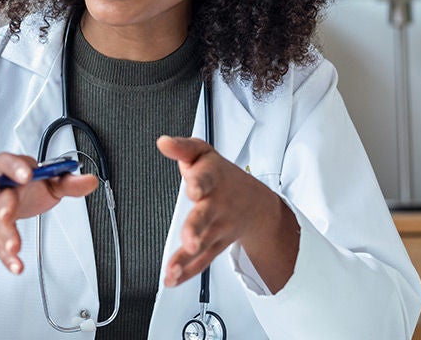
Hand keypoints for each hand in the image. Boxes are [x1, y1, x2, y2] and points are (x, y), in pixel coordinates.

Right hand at [0, 152, 97, 275]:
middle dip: (4, 206)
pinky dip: (8, 258)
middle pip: (0, 197)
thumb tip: (90, 181)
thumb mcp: (45, 182)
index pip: (8, 162)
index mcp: (12, 172)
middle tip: (6, 215)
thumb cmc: (20, 190)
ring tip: (14, 247)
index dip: (16, 168)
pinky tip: (16, 265)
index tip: (27, 175)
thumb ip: (67, 182)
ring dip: (6, 236)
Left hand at [157, 135, 297, 290]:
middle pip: (205, 217)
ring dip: (187, 258)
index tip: (192, 188)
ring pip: (203, 245)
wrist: (256, 204)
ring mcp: (217, 228)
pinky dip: (187, 271)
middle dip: (196, 229)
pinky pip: (202, 261)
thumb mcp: (203, 153)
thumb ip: (183, 148)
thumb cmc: (222, 176)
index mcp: (213, 178)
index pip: (206, 178)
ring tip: (172, 270)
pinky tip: (172, 279)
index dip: (199, 182)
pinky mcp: (215, 245)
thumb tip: (163, 142)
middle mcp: (217, 205)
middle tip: (190, 240)